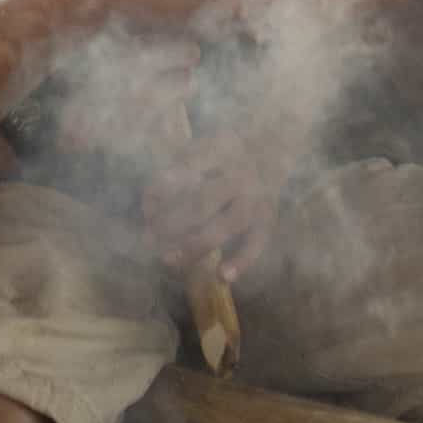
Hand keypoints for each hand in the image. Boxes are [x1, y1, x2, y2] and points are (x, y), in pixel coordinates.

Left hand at [141, 131, 280, 278]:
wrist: (276, 150)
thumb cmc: (227, 153)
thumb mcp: (202, 146)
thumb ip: (175, 170)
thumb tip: (149, 201)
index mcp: (221, 151)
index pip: (185, 172)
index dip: (161, 190)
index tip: (146, 207)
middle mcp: (239, 177)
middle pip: (201, 201)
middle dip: (171, 223)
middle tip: (148, 239)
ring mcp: (255, 201)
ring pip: (226, 225)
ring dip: (195, 245)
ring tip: (167, 259)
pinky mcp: (267, 222)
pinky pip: (256, 244)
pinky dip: (242, 261)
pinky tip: (222, 276)